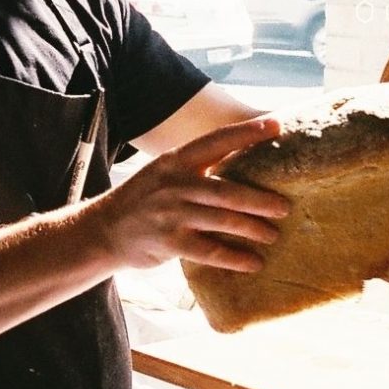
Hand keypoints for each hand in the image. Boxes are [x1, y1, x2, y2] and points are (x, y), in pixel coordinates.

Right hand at [95, 116, 288, 272]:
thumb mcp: (163, 173)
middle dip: (259, 199)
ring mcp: (170, 214)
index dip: (246, 133)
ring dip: (252, 229)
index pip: (215, 141)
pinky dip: (235, 257)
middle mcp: (173, 184)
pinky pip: (210, 251)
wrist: (103, 230)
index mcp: (174, 161)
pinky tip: (253, 262)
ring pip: (222, 221)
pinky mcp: (169, 242)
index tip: (276, 125)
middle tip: (285, 206)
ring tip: (273, 235)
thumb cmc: (144, 200)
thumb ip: (196, 170)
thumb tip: (242, 162)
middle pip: (226, 190)